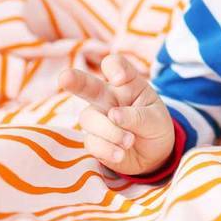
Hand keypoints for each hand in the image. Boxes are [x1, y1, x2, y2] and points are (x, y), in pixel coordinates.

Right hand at [59, 54, 174, 175]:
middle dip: (74, 80)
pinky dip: (107, 149)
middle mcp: (107, 97)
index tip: (120, 78)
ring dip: (111, 132)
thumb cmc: (154, 126)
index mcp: (127, 84)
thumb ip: (137, 116)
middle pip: (86, 85)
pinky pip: (91, 142)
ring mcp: (97, 118)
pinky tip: (121, 154)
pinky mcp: (93, 139)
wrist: (154, 153)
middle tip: (64, 77)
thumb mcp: (155, 119)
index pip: (116, 65)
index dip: (115, 68)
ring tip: (129, 141)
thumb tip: (113, 115)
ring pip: (90, 119)